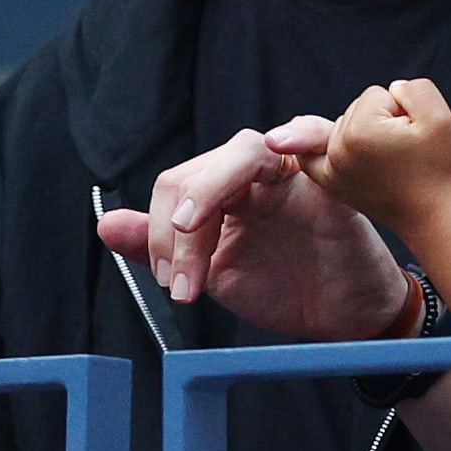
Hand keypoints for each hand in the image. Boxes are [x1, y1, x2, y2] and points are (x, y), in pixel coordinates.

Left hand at [95, 123, 410, 340]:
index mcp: (226, 194)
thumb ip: (160, 250)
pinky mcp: (333, 183)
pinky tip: (278, 144)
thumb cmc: (287, 289)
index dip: (158, 231)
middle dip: (176, 227)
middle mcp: (257, 176)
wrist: (343, 318)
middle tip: (182, 282)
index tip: (171, 283)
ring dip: (210, 187)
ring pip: (246, 149)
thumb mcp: (213, 273)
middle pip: (205, 167)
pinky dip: (303, 131)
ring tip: (191, 227)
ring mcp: (295, 175)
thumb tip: (107, 224)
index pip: (178, 186)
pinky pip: (321, 137)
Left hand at [281, 79, 450, 235]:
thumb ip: (413, 88)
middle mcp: (338, 149)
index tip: (412, 134)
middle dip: (381, 120)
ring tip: (388, 158)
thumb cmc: (437, 166)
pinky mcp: (331, 182)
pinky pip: (309, 155)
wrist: (431, 213)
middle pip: (357, 109)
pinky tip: (281, 143)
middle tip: (403, 148)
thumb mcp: (439, 115)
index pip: (377, 95)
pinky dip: (306, 148)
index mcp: (361, 130)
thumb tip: (389, 92)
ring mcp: (331, 168)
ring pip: (342, 125)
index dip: (401, 108)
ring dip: (361, 133)